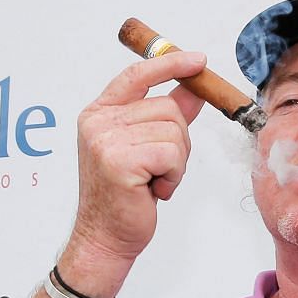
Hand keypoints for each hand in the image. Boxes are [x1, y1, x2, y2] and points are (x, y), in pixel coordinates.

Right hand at [64, 50, 206, 289]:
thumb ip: (167, 116)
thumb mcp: (146, 147)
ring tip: (153, 181)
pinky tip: (153, 191)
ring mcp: (105, 140)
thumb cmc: (125, 196)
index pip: (138, 75)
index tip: (199, 60)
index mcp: (99, 113)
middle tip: (159, 169)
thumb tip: (194, 90)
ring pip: (174, 132)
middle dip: (178, 141)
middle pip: (167, 107)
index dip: (171, 63)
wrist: (106, 237)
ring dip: (176, 163)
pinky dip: (173, 175)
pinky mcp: (119, 160)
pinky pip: (172, 153)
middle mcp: (98, 122)